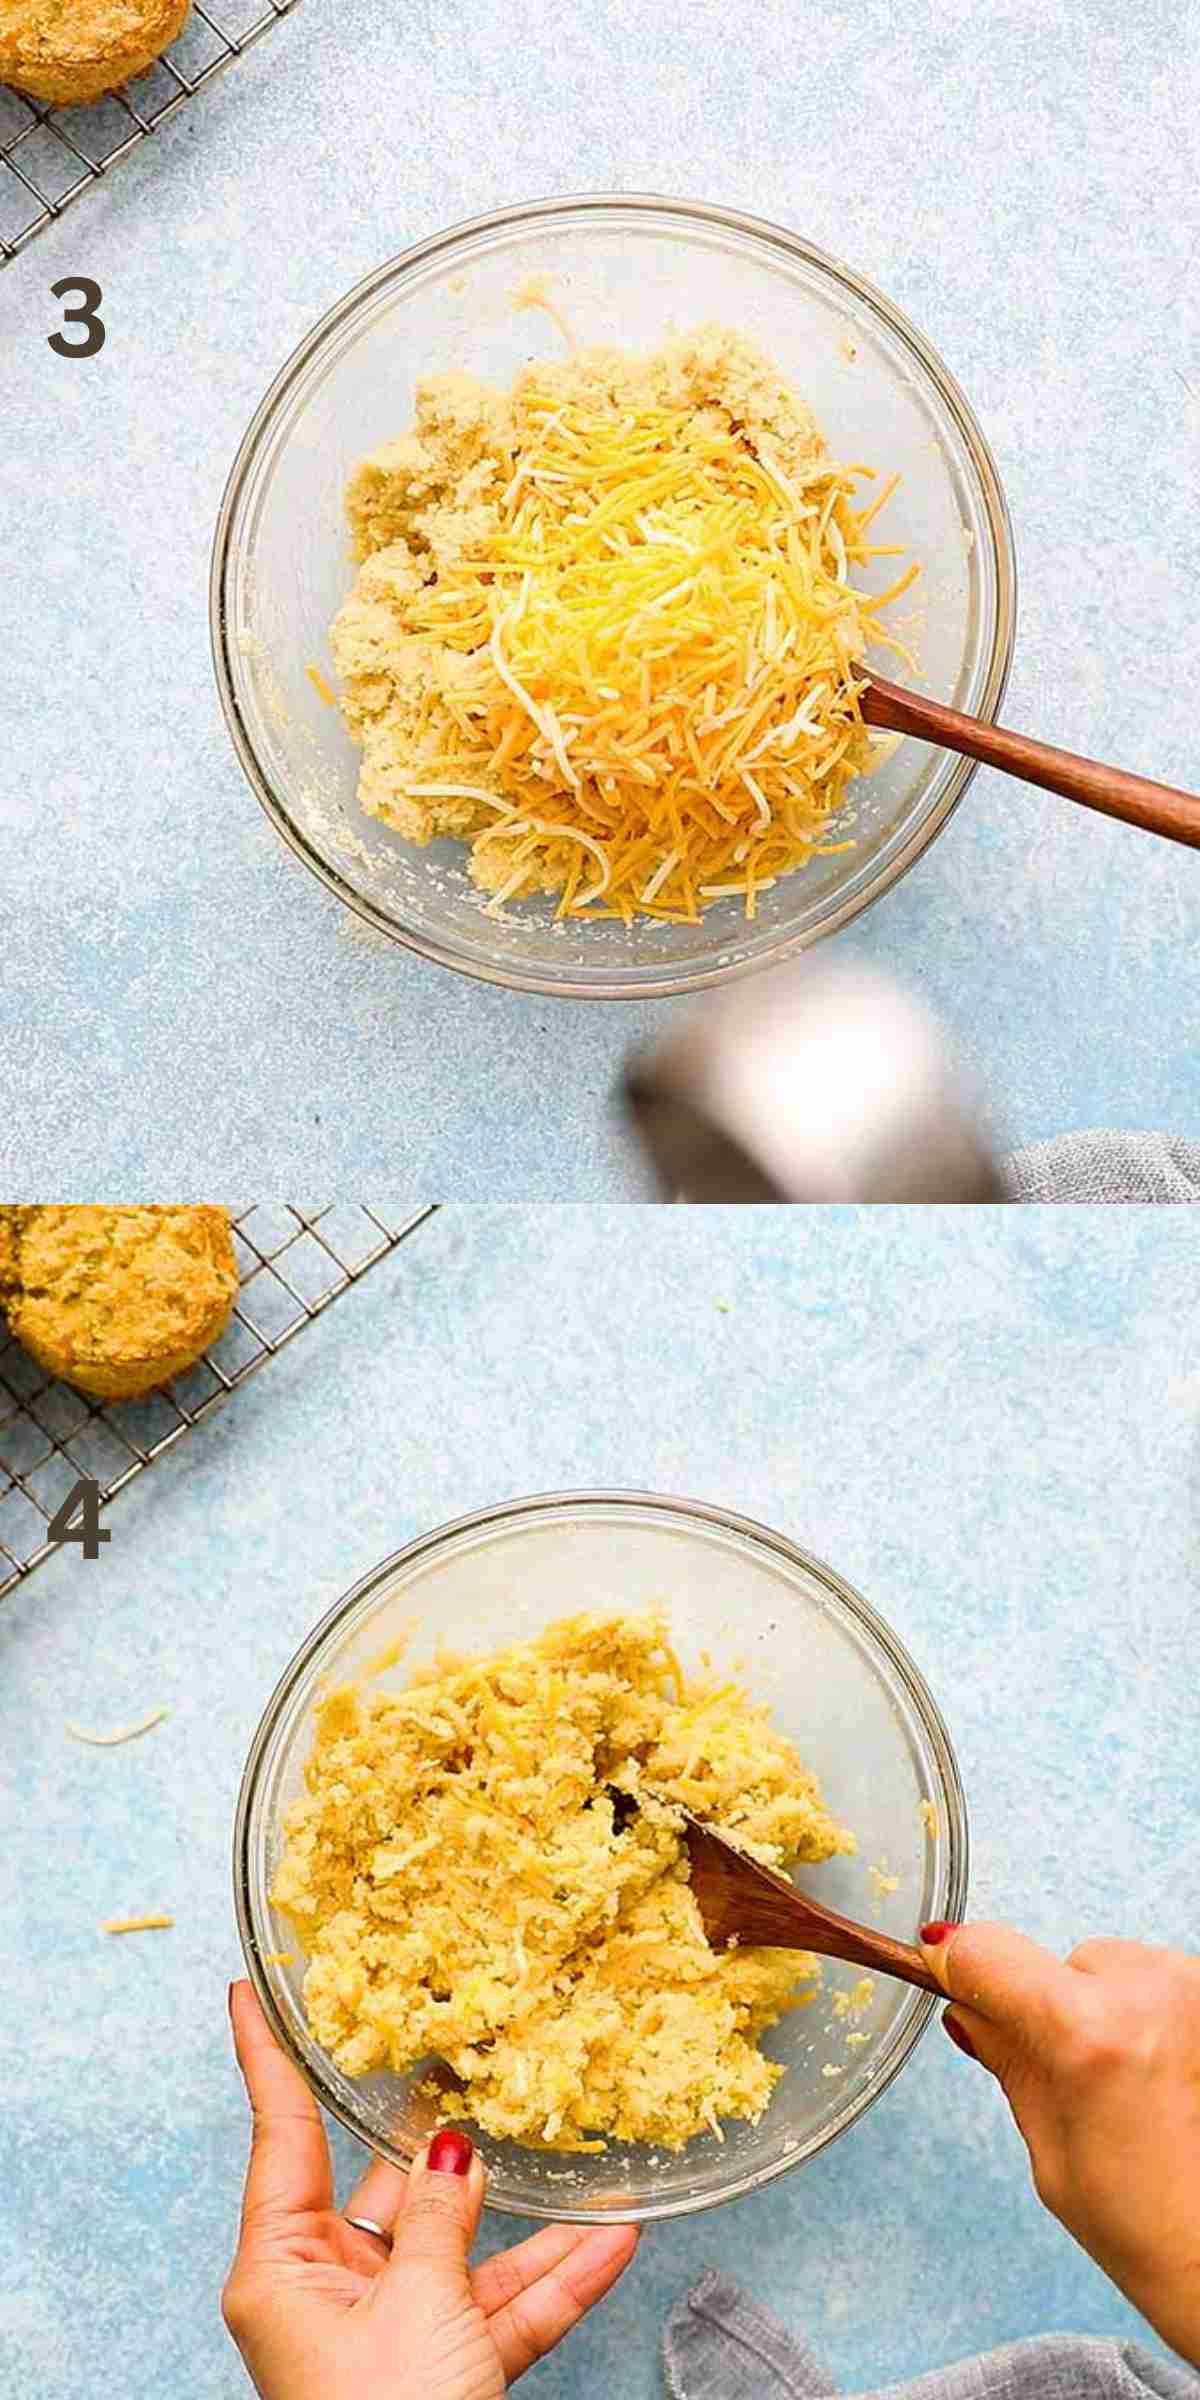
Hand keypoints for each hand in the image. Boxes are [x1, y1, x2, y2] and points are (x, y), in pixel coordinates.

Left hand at [223, 1981, 638, 2399]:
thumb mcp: (418, 2306)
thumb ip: (440, 2219)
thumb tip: (451, 2152)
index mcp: (283, 2270)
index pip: (280, 2136)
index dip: (268, 2059)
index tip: (251, 1994)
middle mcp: (328, 2294)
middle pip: (386, 2192)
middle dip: (444, 2144)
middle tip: (472, 2058)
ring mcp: (389, 2335)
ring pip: (460, 2252)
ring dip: (529, 2223)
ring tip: (585, 2162)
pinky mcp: (444, 2374)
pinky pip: (500, 2312)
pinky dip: (553, 2281)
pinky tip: (612, 2241)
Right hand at [923, 1921, 1199, 2367]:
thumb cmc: (1148, 2222)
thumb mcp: (1050, 2148)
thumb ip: (1007, 2058)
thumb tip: (967, 2008)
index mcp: (1087, 2031)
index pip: (988, 1952)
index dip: (956, 1964)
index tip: (941, 1968)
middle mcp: (1145, 1990)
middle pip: (1055, 1962)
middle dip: (1048, 2008)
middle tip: (1074, 2081)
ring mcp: (1188, 1985)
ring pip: (1106, 1967)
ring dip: (1102, 2007)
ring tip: (1130, 2086)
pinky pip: (1151, 1981)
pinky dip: (1143, 2014)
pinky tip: (1162, 2073)